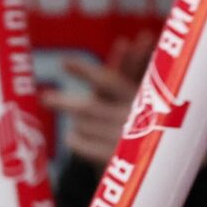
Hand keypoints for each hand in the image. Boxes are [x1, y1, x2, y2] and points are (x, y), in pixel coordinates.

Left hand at [40, 33, 152, 164]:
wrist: (163, 163)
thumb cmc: (156, 121)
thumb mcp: (149, 97)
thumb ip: (136, 73)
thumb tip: (126, 42)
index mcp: (143, 100)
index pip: (109, 82)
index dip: (86, 72)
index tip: (64, 63)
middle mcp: (133, 120)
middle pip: (89, 109)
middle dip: (63, 103)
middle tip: (44, 98)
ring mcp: (126, 141)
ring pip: (85, 127)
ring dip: (80, 123)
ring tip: (81, 123)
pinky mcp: (119, 161)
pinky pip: (84, 148)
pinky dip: (77, 141)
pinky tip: (73, 138)